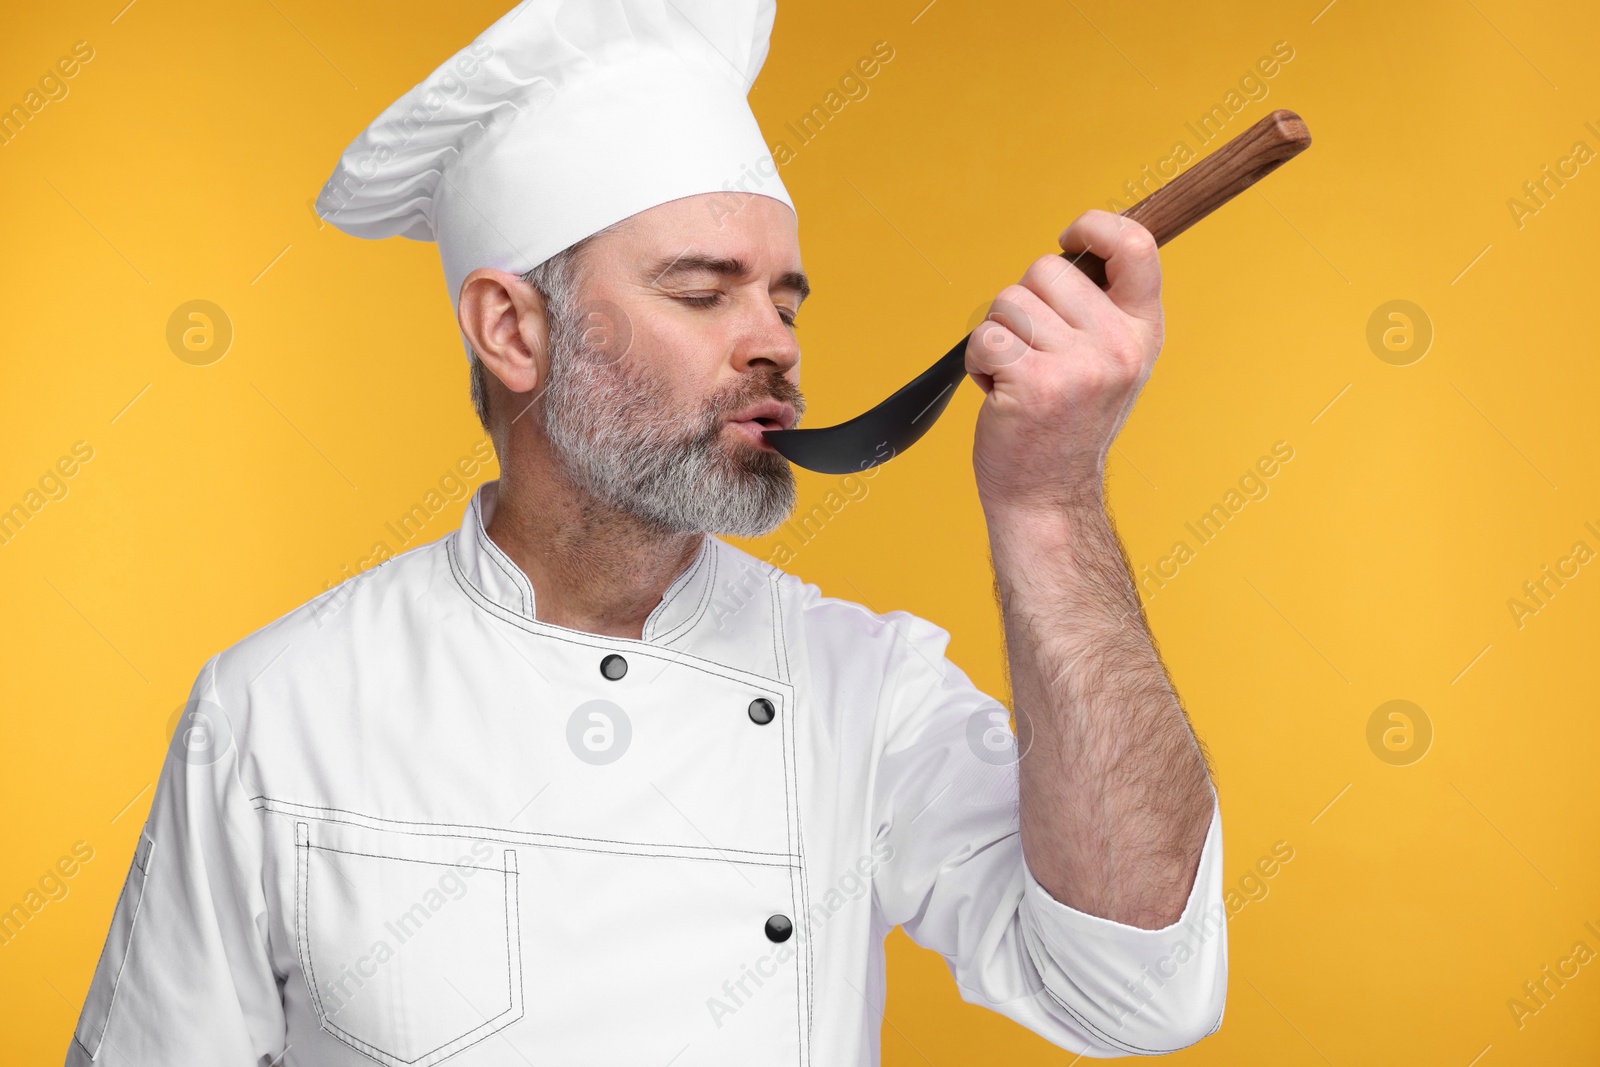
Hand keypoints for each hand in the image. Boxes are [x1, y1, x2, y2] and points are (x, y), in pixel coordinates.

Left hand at [966, 210, 1163, 512]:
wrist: (1048, 495)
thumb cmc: (1066, 424)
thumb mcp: (1108, 361)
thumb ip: (1099, 307)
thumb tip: (1072, 247)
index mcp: (1142, 331)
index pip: (1136, 246)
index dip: (1097, 225)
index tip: (1069, 236)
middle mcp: (1118, 346)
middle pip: (1046, 269)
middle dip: (1023, 303)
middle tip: (1033, 352)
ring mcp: (1078, 366)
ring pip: (1008, 303)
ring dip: (998, 337)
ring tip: (1017, 377)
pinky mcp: (1033, 384)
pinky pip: (984, 338)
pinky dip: (978, 363)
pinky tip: (998, 392)